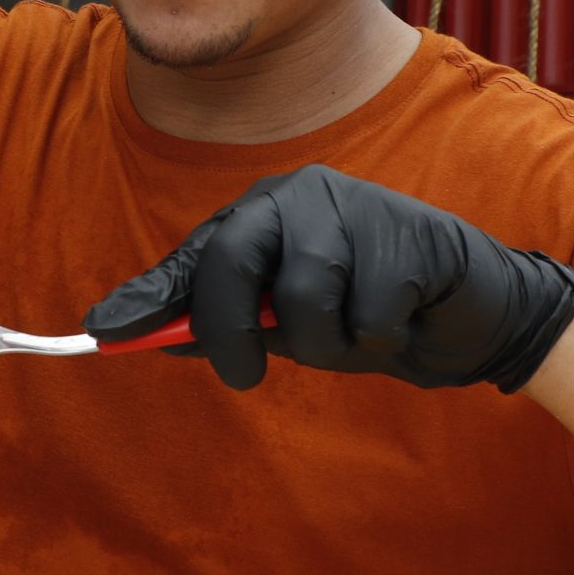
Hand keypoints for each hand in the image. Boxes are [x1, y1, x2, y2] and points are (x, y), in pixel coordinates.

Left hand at [84, 165, 573, 392]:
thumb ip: (230, 323)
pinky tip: (401, 320)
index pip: (196, 256)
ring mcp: (352, 209)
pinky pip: (362, 319)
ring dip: (326, 345)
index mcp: (264, 214)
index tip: (103, 332)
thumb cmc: (368, 311)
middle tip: (246, 377)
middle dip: (232, 334)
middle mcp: (298, 197)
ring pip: (300, 301)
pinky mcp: (405, 238)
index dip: (149, 297)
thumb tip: (150, 336)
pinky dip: (377, 341)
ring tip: (358, 334)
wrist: (471, 309)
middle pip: (231, 266)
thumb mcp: (290, 323)